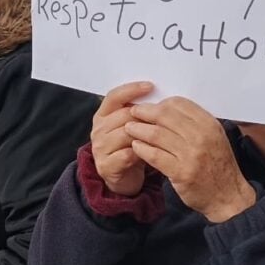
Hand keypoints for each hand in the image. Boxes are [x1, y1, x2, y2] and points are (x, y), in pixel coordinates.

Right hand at [91, 82, 153, 196]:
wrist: (123, 178)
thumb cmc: (131, 148)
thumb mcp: (133, 127)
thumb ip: (140, 113)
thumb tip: (161, 95)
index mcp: (102, 115)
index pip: (114, 96)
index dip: (132, 89)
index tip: (151, 86)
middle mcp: (98, 129)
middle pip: (123, 114)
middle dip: (146, 116)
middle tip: (166, 117)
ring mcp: (100, 148)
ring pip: (126, 134)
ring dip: (146, 135)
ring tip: (164, 136)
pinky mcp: (106, 165)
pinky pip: (127, 154)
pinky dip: (143, 153)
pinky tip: (154, 152)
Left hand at [126, 98, 254, 222]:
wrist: (228, 197)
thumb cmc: (218, 166)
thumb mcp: (214, 138)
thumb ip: (194, 124)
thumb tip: (165, 109)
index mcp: (209, 124)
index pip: (179, 104)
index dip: (160, 103)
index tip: (149, 106)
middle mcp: (202, 136)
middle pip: (165, 115)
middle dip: (145, 112)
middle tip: (132, 113)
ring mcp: (191, 155)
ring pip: (157, 134)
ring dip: (139, 129)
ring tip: (129, 128)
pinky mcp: (181, 172)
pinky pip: (155, 155)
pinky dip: (142, 149)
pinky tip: (135, 146)